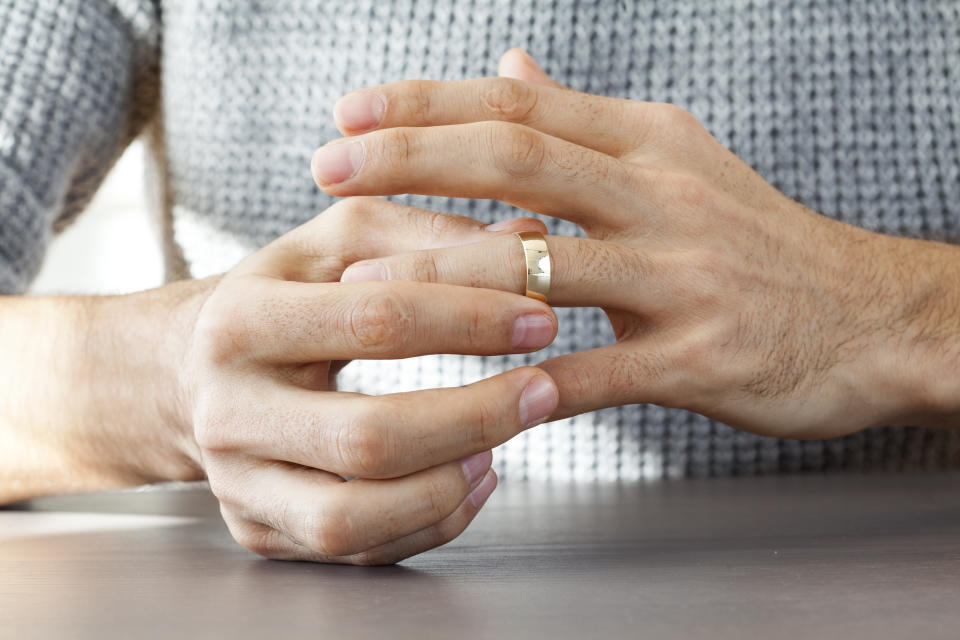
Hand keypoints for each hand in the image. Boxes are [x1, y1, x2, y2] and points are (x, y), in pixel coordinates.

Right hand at [183, 196, 558, 563]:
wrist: (189, 371)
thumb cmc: (283, 297)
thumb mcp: (337, 242)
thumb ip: (427, 231)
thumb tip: (527, 238)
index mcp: (244, 320)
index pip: (375, 321)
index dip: (471, 320)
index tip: (540, 318)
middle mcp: (229, 410)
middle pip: (368, 437)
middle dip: (475, 417)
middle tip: (543, 391)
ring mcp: (238, 482)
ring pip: (353, 517)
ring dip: (449, 488)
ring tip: (501, 445)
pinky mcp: (258, 530)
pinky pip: (356, 551)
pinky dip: (430, 524)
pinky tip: (470, 479)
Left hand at [313, 49, 959, 438]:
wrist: (872, 316)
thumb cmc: (757, 242)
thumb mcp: (676, 161)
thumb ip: (583, 118)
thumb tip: (509, 64)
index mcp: (649, 143)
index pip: (520, 103)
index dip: (426, 104)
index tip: (349, 114)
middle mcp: (662, 195)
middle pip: (517, 158)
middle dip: (412, 160)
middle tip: (328, 171)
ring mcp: (683, 276)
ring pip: (544, 262)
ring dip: (445, 271)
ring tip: (365, 282)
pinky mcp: (701, 357)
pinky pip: (595, 370)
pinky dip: (523, 381)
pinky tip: (463, 392)